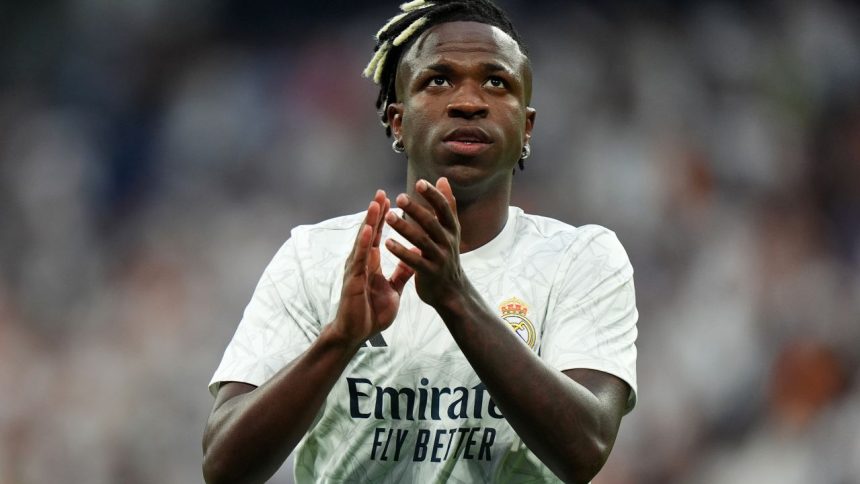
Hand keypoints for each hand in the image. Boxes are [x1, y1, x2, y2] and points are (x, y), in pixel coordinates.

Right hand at [333, 190, 414, 345]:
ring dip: (368, 222)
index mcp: (370, 264)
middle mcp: (361, 263)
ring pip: (362, 241)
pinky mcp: (353, 280)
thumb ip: (401, 274)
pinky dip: (363, 244)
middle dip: (375, 213)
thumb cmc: (372, 313)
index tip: (389, 200)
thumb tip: (414, 258)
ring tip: (375, 204)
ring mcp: (355, 270)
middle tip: (381, 192)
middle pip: (368, 233)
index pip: (376, 236)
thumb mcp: (393, 290)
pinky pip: (359, 260)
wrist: (357, 333)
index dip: (382, 219)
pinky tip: (368, 231)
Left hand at [384, 178, 467, 308]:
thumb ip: (447, 206)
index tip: (419, 183)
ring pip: (421, 240)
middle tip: (400, 198)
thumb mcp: (451, 230)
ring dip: (404, 228)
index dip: (433, 195)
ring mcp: (439, 258)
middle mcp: (448, 242)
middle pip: (431, 223)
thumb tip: (443, 179)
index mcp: (452, 229)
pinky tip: (387, 243)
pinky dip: (401, 251)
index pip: (444, 208)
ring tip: (388, 217)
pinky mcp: (430, 273)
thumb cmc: (446, 255)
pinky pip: (414, 261)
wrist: (452, 291)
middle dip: (416, 210)